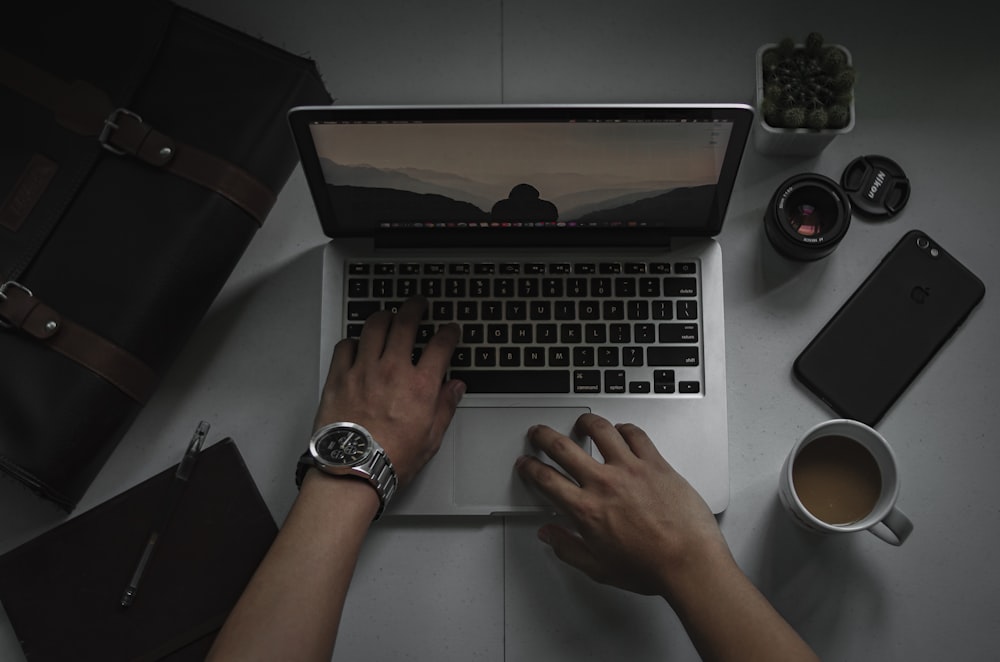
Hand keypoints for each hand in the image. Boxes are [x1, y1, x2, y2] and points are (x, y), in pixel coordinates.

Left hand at [314, 297, 464, 486]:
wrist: (352, 470)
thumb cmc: (390, 459)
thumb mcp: (430, 438)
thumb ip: (445, 407)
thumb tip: (455, 388)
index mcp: (420, 386)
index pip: (441, 345)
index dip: (449, 332)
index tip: (450, 329)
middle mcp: (393, 370)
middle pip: (406, 323)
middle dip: (416, 308)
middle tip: (419, 303)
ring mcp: (363, 370)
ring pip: (374, 326)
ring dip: (384, 316)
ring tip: (389, 315)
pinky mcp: (339, 376)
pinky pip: (346, 345)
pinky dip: (354, 340)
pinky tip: (358, 344)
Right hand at [515, 413, 731, 598]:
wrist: (689, 561)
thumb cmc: (651, 567)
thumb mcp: (599, 568)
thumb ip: (568, 548)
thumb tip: (549, 535)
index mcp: (586, 510)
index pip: (546, 480)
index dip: (530, 467)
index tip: (527, 463)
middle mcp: (604, 483)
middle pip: (563, 447)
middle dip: (543, 436)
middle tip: (539, 432)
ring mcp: (630, 469)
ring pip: (600, 430)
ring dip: (585, 422)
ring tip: (581, 422)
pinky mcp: (655, 463)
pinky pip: (635, 434)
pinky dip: (624, 428)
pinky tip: (621, 431)